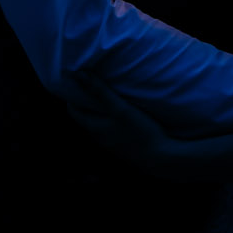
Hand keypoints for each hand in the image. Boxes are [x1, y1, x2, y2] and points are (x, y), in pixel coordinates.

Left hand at [63, 72, 177, 169]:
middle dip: (86, 99)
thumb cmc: (139, 132)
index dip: (72, 95)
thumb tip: (78, 74)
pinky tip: (122, 110)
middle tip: (92, 81)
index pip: (73, 110)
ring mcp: (111, 143)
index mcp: (93, 128)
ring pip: (99, 122)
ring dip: (99, 108)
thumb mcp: (119, 108)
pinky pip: (110, 128)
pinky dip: (110, 116)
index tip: (77, 80)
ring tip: (107, 91)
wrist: (160, 158)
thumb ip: (99, 91)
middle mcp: (99, 137)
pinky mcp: (123, 145)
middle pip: (85, 115)